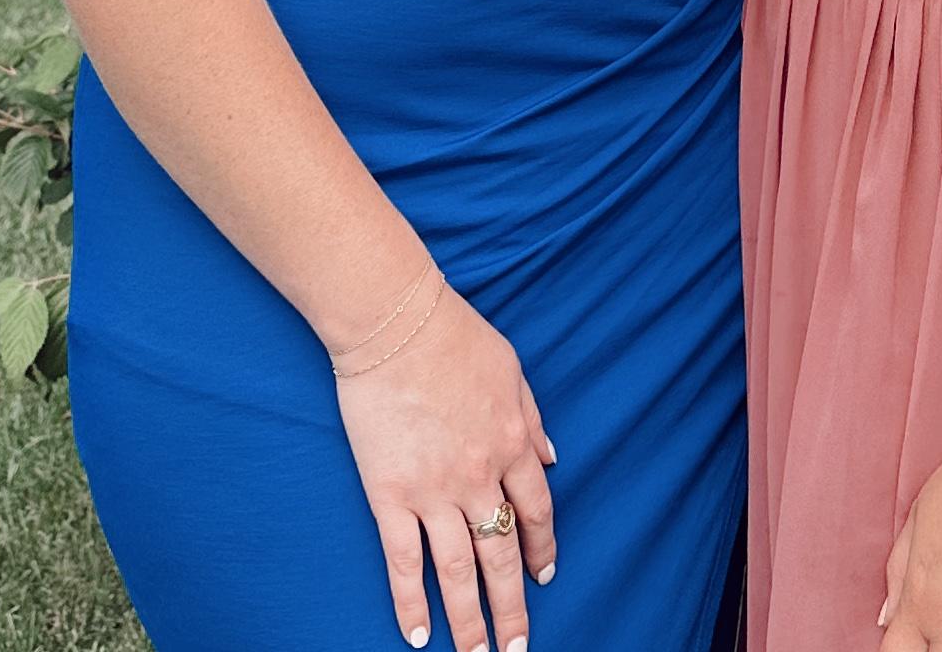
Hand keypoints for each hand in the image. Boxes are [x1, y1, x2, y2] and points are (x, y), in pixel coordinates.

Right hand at [333, 282, 557, 651]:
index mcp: (514, 442)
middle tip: (517, 648)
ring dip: (470, 621)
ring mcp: (435, 490)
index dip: (541, 549)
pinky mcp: (391, 494)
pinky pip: (404, 560)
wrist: (396, 322)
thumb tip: (550, 458)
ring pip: (459, 570)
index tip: (544, 577)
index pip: (536, 512)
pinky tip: (417, 633)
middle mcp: (480, 476)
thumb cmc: (453, 334)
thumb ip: (532, 416)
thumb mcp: (512, 368)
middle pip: (503, 555)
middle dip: (513, 607)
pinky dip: (411, 601)